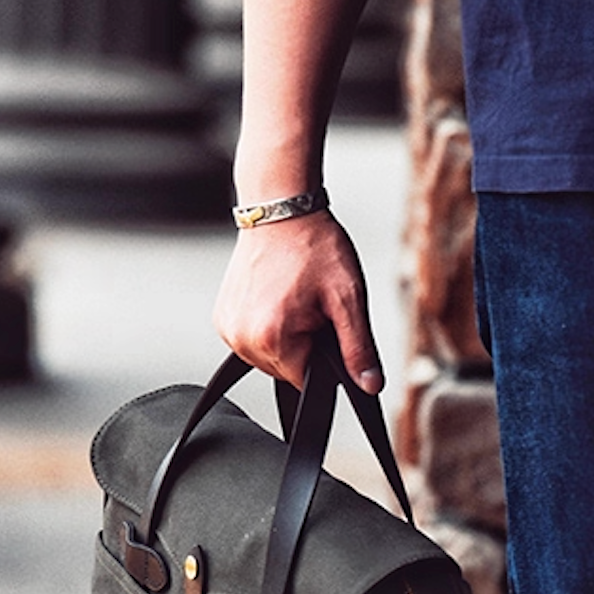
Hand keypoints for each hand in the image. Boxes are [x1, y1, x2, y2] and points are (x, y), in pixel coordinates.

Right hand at [212, 209, 383, 392]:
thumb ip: (358, 348)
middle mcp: (241, 338)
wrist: (281, 209)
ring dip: (287, 337)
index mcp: (271, 338)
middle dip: (306, 345)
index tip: (325, 323)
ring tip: (294, 299)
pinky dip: (270, 327)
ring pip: (271, 357)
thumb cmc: (314, 246)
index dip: (324, 357)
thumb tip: (369, 385)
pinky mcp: (223, 319)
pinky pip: (255, 341)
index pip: (306, 381)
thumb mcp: (348, 299)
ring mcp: (228, 329)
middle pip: (287, 370)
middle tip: (311, 306)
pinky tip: (277, 299)